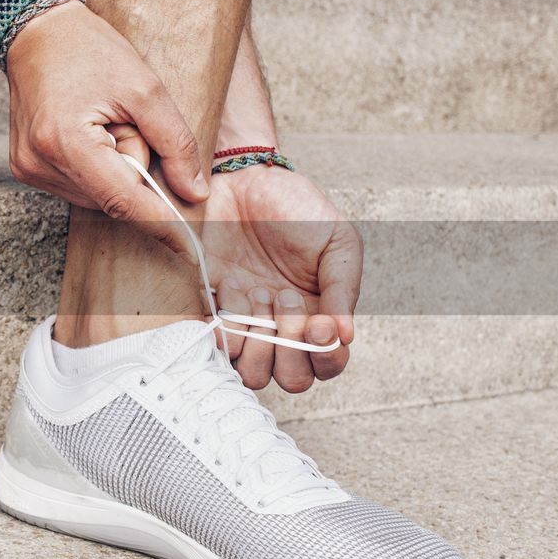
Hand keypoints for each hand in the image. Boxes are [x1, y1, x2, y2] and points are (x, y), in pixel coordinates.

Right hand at [4, 2, 209, 251]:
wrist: (36, 32)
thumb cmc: (88, 50)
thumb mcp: (145, 87)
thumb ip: (176, 142)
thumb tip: (195, 191)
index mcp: (66, 142)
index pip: (123, 201)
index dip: (161, 225)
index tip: (190, 251)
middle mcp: (41, 165)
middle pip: (112, 198)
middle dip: (134, 170)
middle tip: (124, 122)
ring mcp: (29, 170)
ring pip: (98, 196)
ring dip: (113, 168)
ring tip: (101, 122)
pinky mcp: (26, 169)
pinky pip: (80, 186)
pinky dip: (95, 166)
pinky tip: (87, 131)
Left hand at [201, 164, 362, 392]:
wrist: (246, 178)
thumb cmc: (298, 209)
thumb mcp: (337, 242)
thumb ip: (343, 289)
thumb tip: (346, 336)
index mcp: (320, 316)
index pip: (328, 366)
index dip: (326, 357)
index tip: (320, 321)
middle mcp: (283, 329)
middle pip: (290, 380)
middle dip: (290, 349)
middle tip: (286, 300)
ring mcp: (246, 322)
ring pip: (251, 372)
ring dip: (259, 341)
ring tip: (261, 295)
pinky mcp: (211, 307)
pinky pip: (216, 341)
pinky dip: (226, 323)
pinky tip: (234, 286)